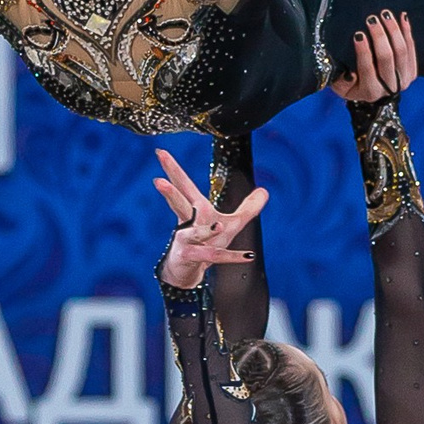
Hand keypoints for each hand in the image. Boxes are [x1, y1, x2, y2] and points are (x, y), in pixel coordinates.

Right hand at [152, 148, 266, 288]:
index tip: (160, 152)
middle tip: (158, 181)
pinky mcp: (191, 259)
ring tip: (218, 225)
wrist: (186, 272)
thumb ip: (248, 208)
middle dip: (169, 192)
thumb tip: (265, 191)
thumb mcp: (231, 225)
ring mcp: (186, 242)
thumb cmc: (205, 244)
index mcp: (195, 210)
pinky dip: (233, 257)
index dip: (172, 169)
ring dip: (206, 231)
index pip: (183, 186)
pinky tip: (248, 256)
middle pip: (178, 204)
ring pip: (196, 235)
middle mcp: (187, 223)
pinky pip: (215, 257)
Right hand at [330, 9, 417, 105]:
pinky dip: (407, 31)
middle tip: (371, 19)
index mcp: (370, 92)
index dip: (363, 51)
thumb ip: (341, 82)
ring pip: (401, 51)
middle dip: (379, 35)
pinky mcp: (412, 72)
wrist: (373, 90)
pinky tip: (402, 17)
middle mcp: (389, 88)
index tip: (358, 34)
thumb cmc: (353, 84)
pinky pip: (411, 48)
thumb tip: (351, 74)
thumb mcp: (340, 86)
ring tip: (385, 14)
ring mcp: (403, 80)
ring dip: (393, 30)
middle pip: (386, 57)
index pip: (367, 69)